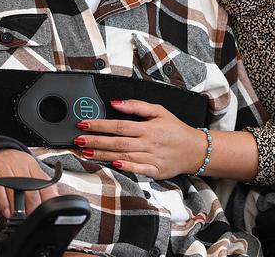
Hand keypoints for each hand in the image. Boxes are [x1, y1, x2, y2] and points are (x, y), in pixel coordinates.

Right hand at [0, 149, 58, 219]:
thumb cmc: (14, 162)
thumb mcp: (31, 168)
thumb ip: (43, 182)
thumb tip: (55, 198)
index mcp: (31, 165)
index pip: (44, 184)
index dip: (46, 200)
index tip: (45, 212)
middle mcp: (19, 165)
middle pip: (30, 190)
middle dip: (32, 208)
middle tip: (32, 218)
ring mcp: (5, 168)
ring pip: (15, 191)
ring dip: (17, 208)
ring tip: (19, 218)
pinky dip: (3, 203)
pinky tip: (6, 211)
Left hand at [77, 99, 206, 179]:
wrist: (195, 149)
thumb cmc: (176, 129)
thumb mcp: (159, 110)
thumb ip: (136, 105)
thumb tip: (115, 103)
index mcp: (148, 127)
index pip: (119, 125)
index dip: (100, 125)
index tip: (84, 124)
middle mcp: (149, 143)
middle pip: (117, 142)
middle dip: (96, 141)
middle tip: (78, 139)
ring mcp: (152, 158)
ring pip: (123, 156)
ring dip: (103, 154)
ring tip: (86, 152)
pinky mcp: (155, 171)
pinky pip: (138, 169)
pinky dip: (125, 167)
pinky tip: (112, 164)